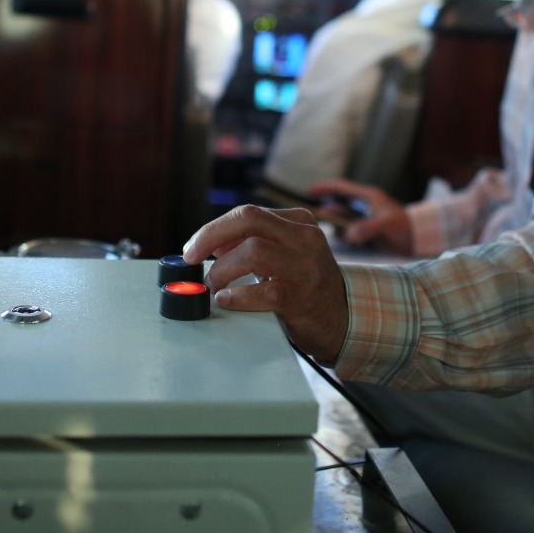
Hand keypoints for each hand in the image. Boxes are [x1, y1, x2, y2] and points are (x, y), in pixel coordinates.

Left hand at [182, 205, 348, 363]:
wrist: (342, 320)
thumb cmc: (307, 285)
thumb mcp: (286, 254)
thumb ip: (255, 242)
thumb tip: (212, 243)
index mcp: (298, 223)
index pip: (248, 213)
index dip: (214, 229)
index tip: (194, 247)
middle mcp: (304, 238)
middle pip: (249, 218)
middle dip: (210, 235)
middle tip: (191, 257)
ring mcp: (305, 266)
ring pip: (253, 250)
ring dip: (222, 269)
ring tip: (214, 285)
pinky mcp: (301, 296)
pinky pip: (262, 291)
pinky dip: (237, 295)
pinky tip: (227, 299)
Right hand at [307, 179, 413, 253]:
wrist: (421, 240)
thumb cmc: (406, 227)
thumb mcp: (387, 224)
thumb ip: (367, 228)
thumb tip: (348, 235)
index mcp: (369, 197)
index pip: (342, 188)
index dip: (325, 187)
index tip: (309, 190)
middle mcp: (365, 207)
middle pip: (340, 205)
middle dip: (328, 211)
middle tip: (313, 217)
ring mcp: (367, 220)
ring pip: (344, 220)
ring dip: (337, 226)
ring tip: (330, 232)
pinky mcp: (369, 232)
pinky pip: (351, 232)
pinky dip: (345, 236)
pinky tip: (343, 240)